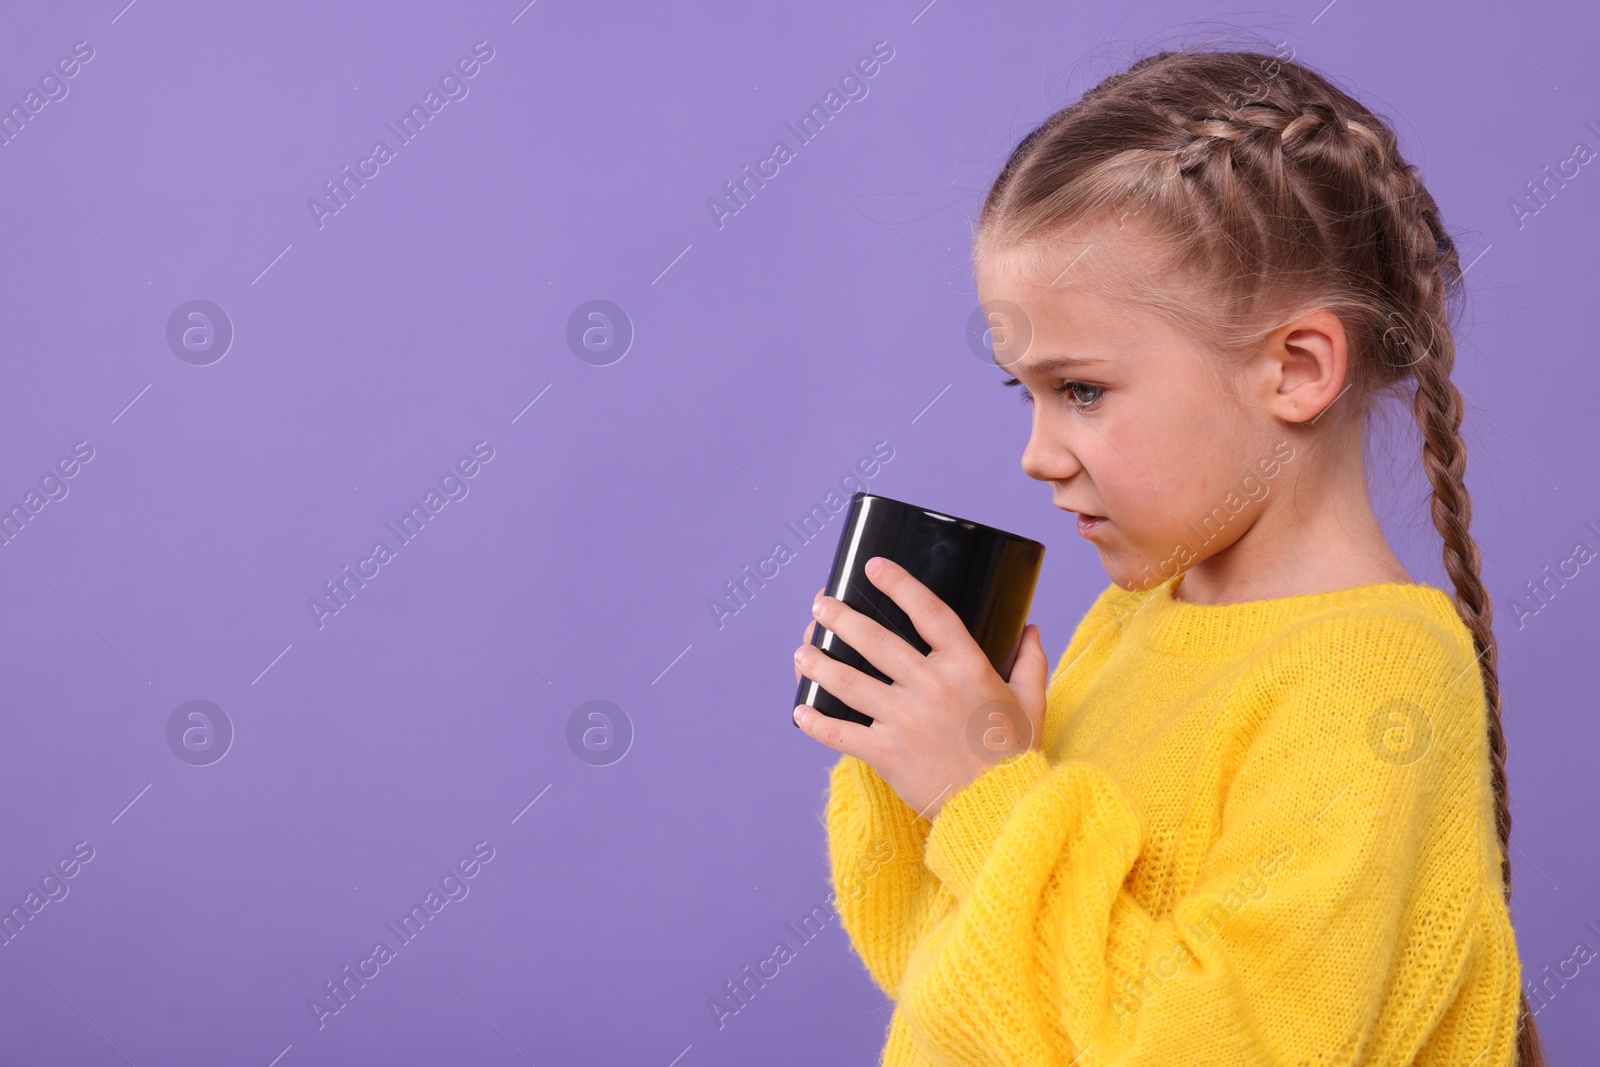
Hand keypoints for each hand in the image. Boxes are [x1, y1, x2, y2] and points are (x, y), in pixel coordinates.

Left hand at [791, 557, 1048, 820]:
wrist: (1001, 808)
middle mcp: (931, 686)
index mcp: (966, 667)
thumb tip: (1031, 628)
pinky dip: (817, 722)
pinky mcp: (887, 753)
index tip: (874, 566)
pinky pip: (841, 733)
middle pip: (875, 640)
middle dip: (841, 618)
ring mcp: (904, 720)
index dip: (900, 584)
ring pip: (849, 681)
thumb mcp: (1031, 703)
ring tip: (802, 651)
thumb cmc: (1016, 754)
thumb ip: (1030, 661)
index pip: (929, 611)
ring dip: (819, 663)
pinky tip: (801, 711)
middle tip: (820, 605)